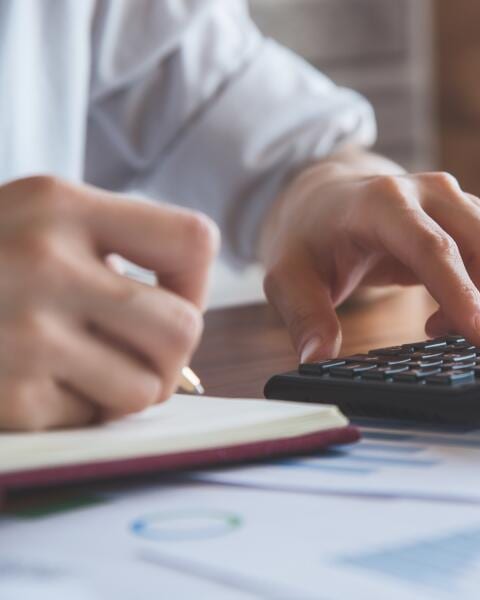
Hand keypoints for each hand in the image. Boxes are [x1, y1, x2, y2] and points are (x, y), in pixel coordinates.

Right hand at [0, 176, 218, 429]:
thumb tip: (188, 327)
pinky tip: (33, 384)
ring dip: (127, 390)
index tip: (168, 295)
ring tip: (85, 370)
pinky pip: (91, 421)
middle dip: (171, 354)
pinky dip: (76, 413)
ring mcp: (23, 333)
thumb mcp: (30, 220)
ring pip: (148, 388)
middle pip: (182, 329)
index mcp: (59, 205)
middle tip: (137, 353)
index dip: (194, 281)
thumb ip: (108, 252)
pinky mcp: (6, 396)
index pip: (192, 241)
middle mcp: (43, 263)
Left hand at [260, 151, 479, 361]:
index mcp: (384, 202)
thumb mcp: (286, 274)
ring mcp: (466, 205)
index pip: (436, 249)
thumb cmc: (311, 236)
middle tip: (440, 340)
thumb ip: (303, 315)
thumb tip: (317, 359)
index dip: (462, 295)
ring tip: (449, 329)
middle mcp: (435, 194)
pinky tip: (469, 314)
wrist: (331, 198)